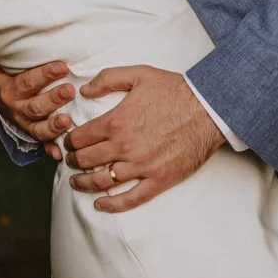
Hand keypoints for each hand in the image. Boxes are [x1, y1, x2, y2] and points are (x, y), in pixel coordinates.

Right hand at [0, 52, 75, 160]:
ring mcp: (27, 124)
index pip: (26, 83)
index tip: (62, 66)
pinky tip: (59, 152)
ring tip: (67, 120)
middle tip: (70, 90)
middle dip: (54, 99)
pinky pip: (44, 144)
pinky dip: (51, 149)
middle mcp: (17, 110)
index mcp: (8, 92)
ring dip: (53, 126)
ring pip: (40, 128)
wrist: (6, 101)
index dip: (43, 75)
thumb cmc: (8, 79)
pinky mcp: (36, 135)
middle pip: (35, 106)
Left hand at [65, 65, 224, 210]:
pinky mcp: (158, 179)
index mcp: (116, 121)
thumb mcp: (139, 74)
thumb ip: (107, 79)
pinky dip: (112, 204)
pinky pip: (131, 198)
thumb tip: (84, 91)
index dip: (69, 141)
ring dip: (84, 183)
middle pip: (86, 160)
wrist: (208, 108)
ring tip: (77, 182)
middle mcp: (124, 146)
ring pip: (102, 181)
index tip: (68, 143)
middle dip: (73, 161)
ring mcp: (141, 166)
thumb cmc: (174, 90)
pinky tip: (100, 204)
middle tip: (70, 161)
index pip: (80, 138)